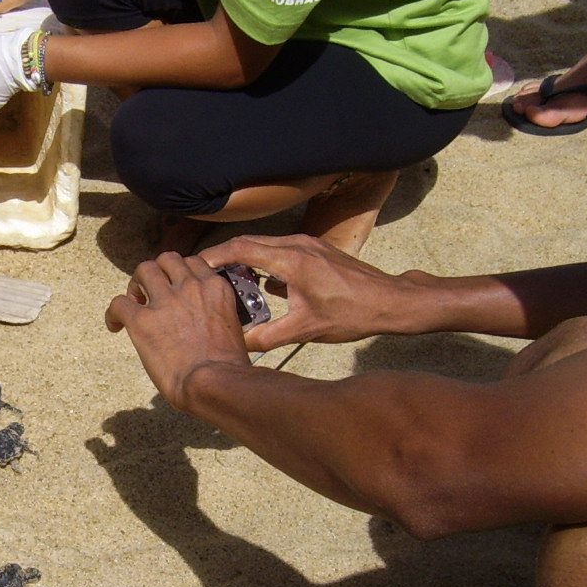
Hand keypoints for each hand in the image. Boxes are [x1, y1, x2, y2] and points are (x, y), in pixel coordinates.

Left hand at [105, 253, 249, 408]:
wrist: (215, 383)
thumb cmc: (227, 367)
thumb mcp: (232, 327)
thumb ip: (215, 313)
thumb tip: (202, 323)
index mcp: (214, 288)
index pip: (193, 263)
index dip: (179, 274)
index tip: (174, 288)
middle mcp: (190, 287)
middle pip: (167, 259)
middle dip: (157, 272)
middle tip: (152, 293)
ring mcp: (165, 301)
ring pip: (143, 270)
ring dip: (136, 284)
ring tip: (134, 303)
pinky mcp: (142, 320)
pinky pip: (118, 303)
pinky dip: (113, 314)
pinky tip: (116, 326)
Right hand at [197, 234, 415, 350]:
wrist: (391, 302)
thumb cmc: (353, 314)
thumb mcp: (306, 330)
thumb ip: (268, 336)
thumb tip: (239, 345)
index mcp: (291, 261)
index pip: (241, 248)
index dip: (214, 256)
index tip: (196, 266)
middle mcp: (298, 245)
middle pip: (248, 242)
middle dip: (224, 256)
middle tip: (204, 274)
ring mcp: (309, 245)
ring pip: (265, 245)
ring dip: (245, 259)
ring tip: (229, 281)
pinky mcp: (317, 251)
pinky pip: (281, 250)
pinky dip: (266, 262)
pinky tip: (264, 286)